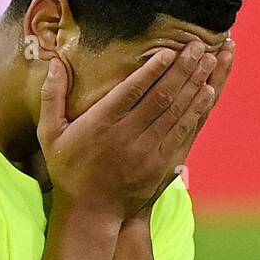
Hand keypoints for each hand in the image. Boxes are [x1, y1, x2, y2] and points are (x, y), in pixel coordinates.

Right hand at [38, 43, 217, 220]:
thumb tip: (55, 63)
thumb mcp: (49, 134)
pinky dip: (196, 111)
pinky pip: (182, 133)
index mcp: (101, 124)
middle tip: (199, 46)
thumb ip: (51, 96)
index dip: (154, 69)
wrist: (90, 214)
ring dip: (195, 85)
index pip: (132, 91)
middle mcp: (127, 137)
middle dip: (183, 69)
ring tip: (210, 60)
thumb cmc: (68, 170)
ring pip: (176, 112)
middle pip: (161, 97)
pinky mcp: (160, 165)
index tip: (170, 50)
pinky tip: (208, 92)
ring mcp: (147, 153)